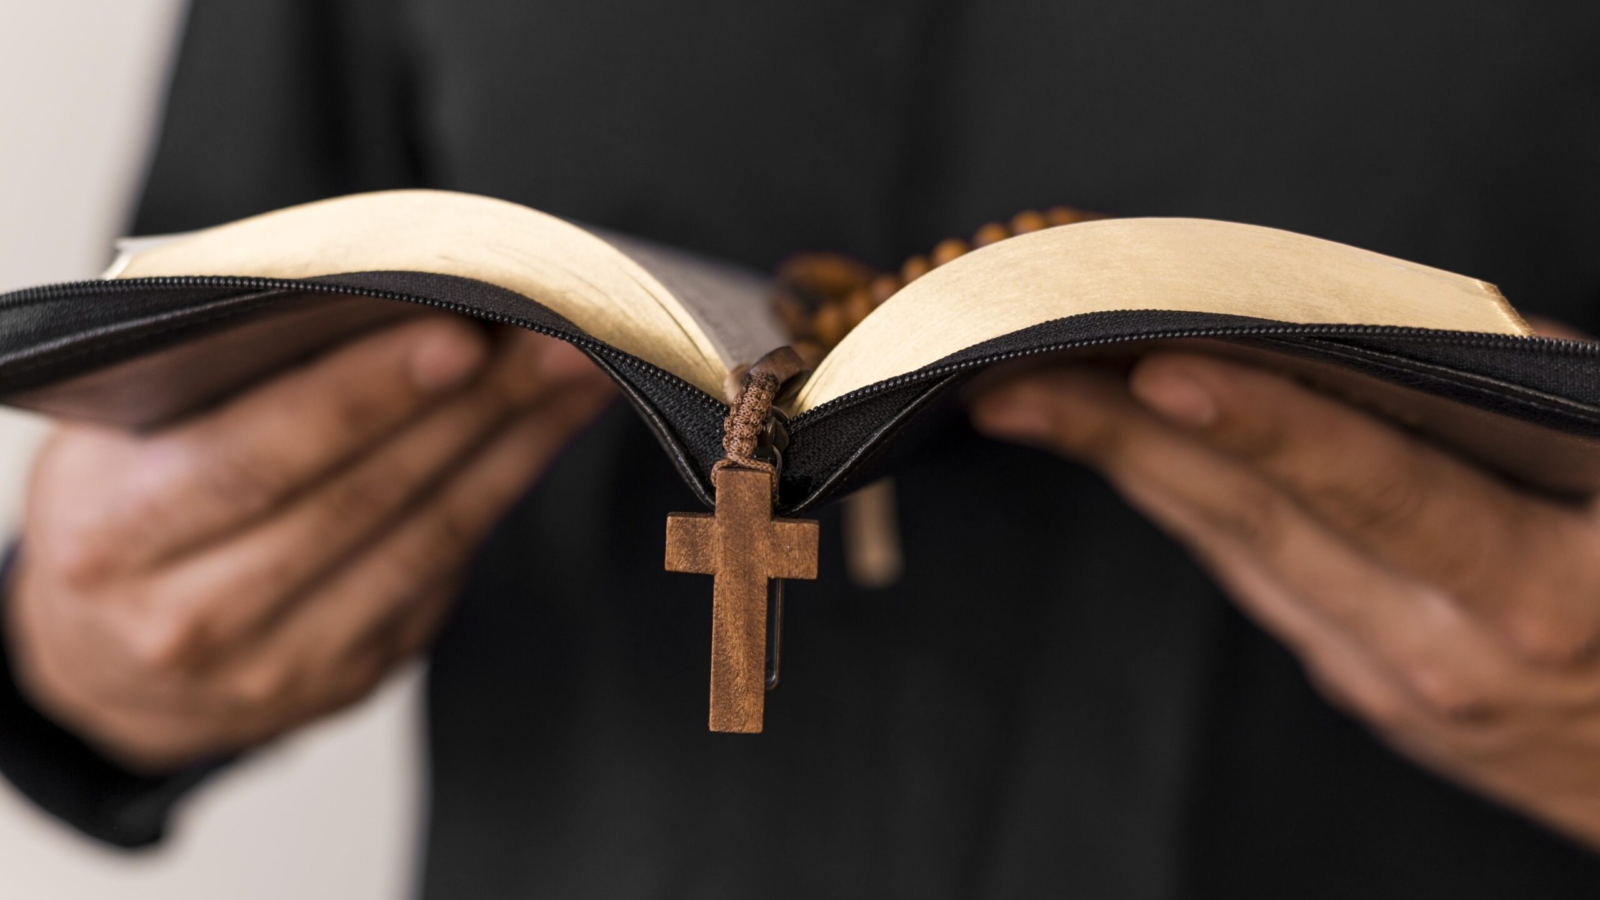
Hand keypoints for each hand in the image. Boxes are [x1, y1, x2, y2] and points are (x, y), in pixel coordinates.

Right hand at [5, 317, 613, 771]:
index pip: (257, 457)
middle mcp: (195, 616)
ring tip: (577, 372)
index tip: (459, 337)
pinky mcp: (352, 674)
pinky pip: (443, 572)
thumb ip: (216, 383)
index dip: (365, 397)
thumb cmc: (119, 516)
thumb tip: (370, 297)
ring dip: (514, 446)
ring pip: (424, 540)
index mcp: (117, 536)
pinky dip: (502, 492)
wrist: (106, 667)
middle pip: (364, 498)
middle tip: (552, 336)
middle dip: (474, 408)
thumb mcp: (117, 442)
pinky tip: (544, 431)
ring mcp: (281, 662)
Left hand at [972, 351, 1599, 849]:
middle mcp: (1442, 649)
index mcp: (1532, 593)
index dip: (1262, 425)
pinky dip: (1194, 508)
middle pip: (1259, 521)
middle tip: (1015, 373)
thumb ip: (1536, 405)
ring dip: (1133, 467)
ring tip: (1035, 397)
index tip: (1156, 367)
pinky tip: (1131, 452)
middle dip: (1123, 438)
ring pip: (1239, 552)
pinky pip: (1263, 583)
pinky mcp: (1369, 692)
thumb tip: (1395, 331)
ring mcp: (1392, 681)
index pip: (1372, 485)